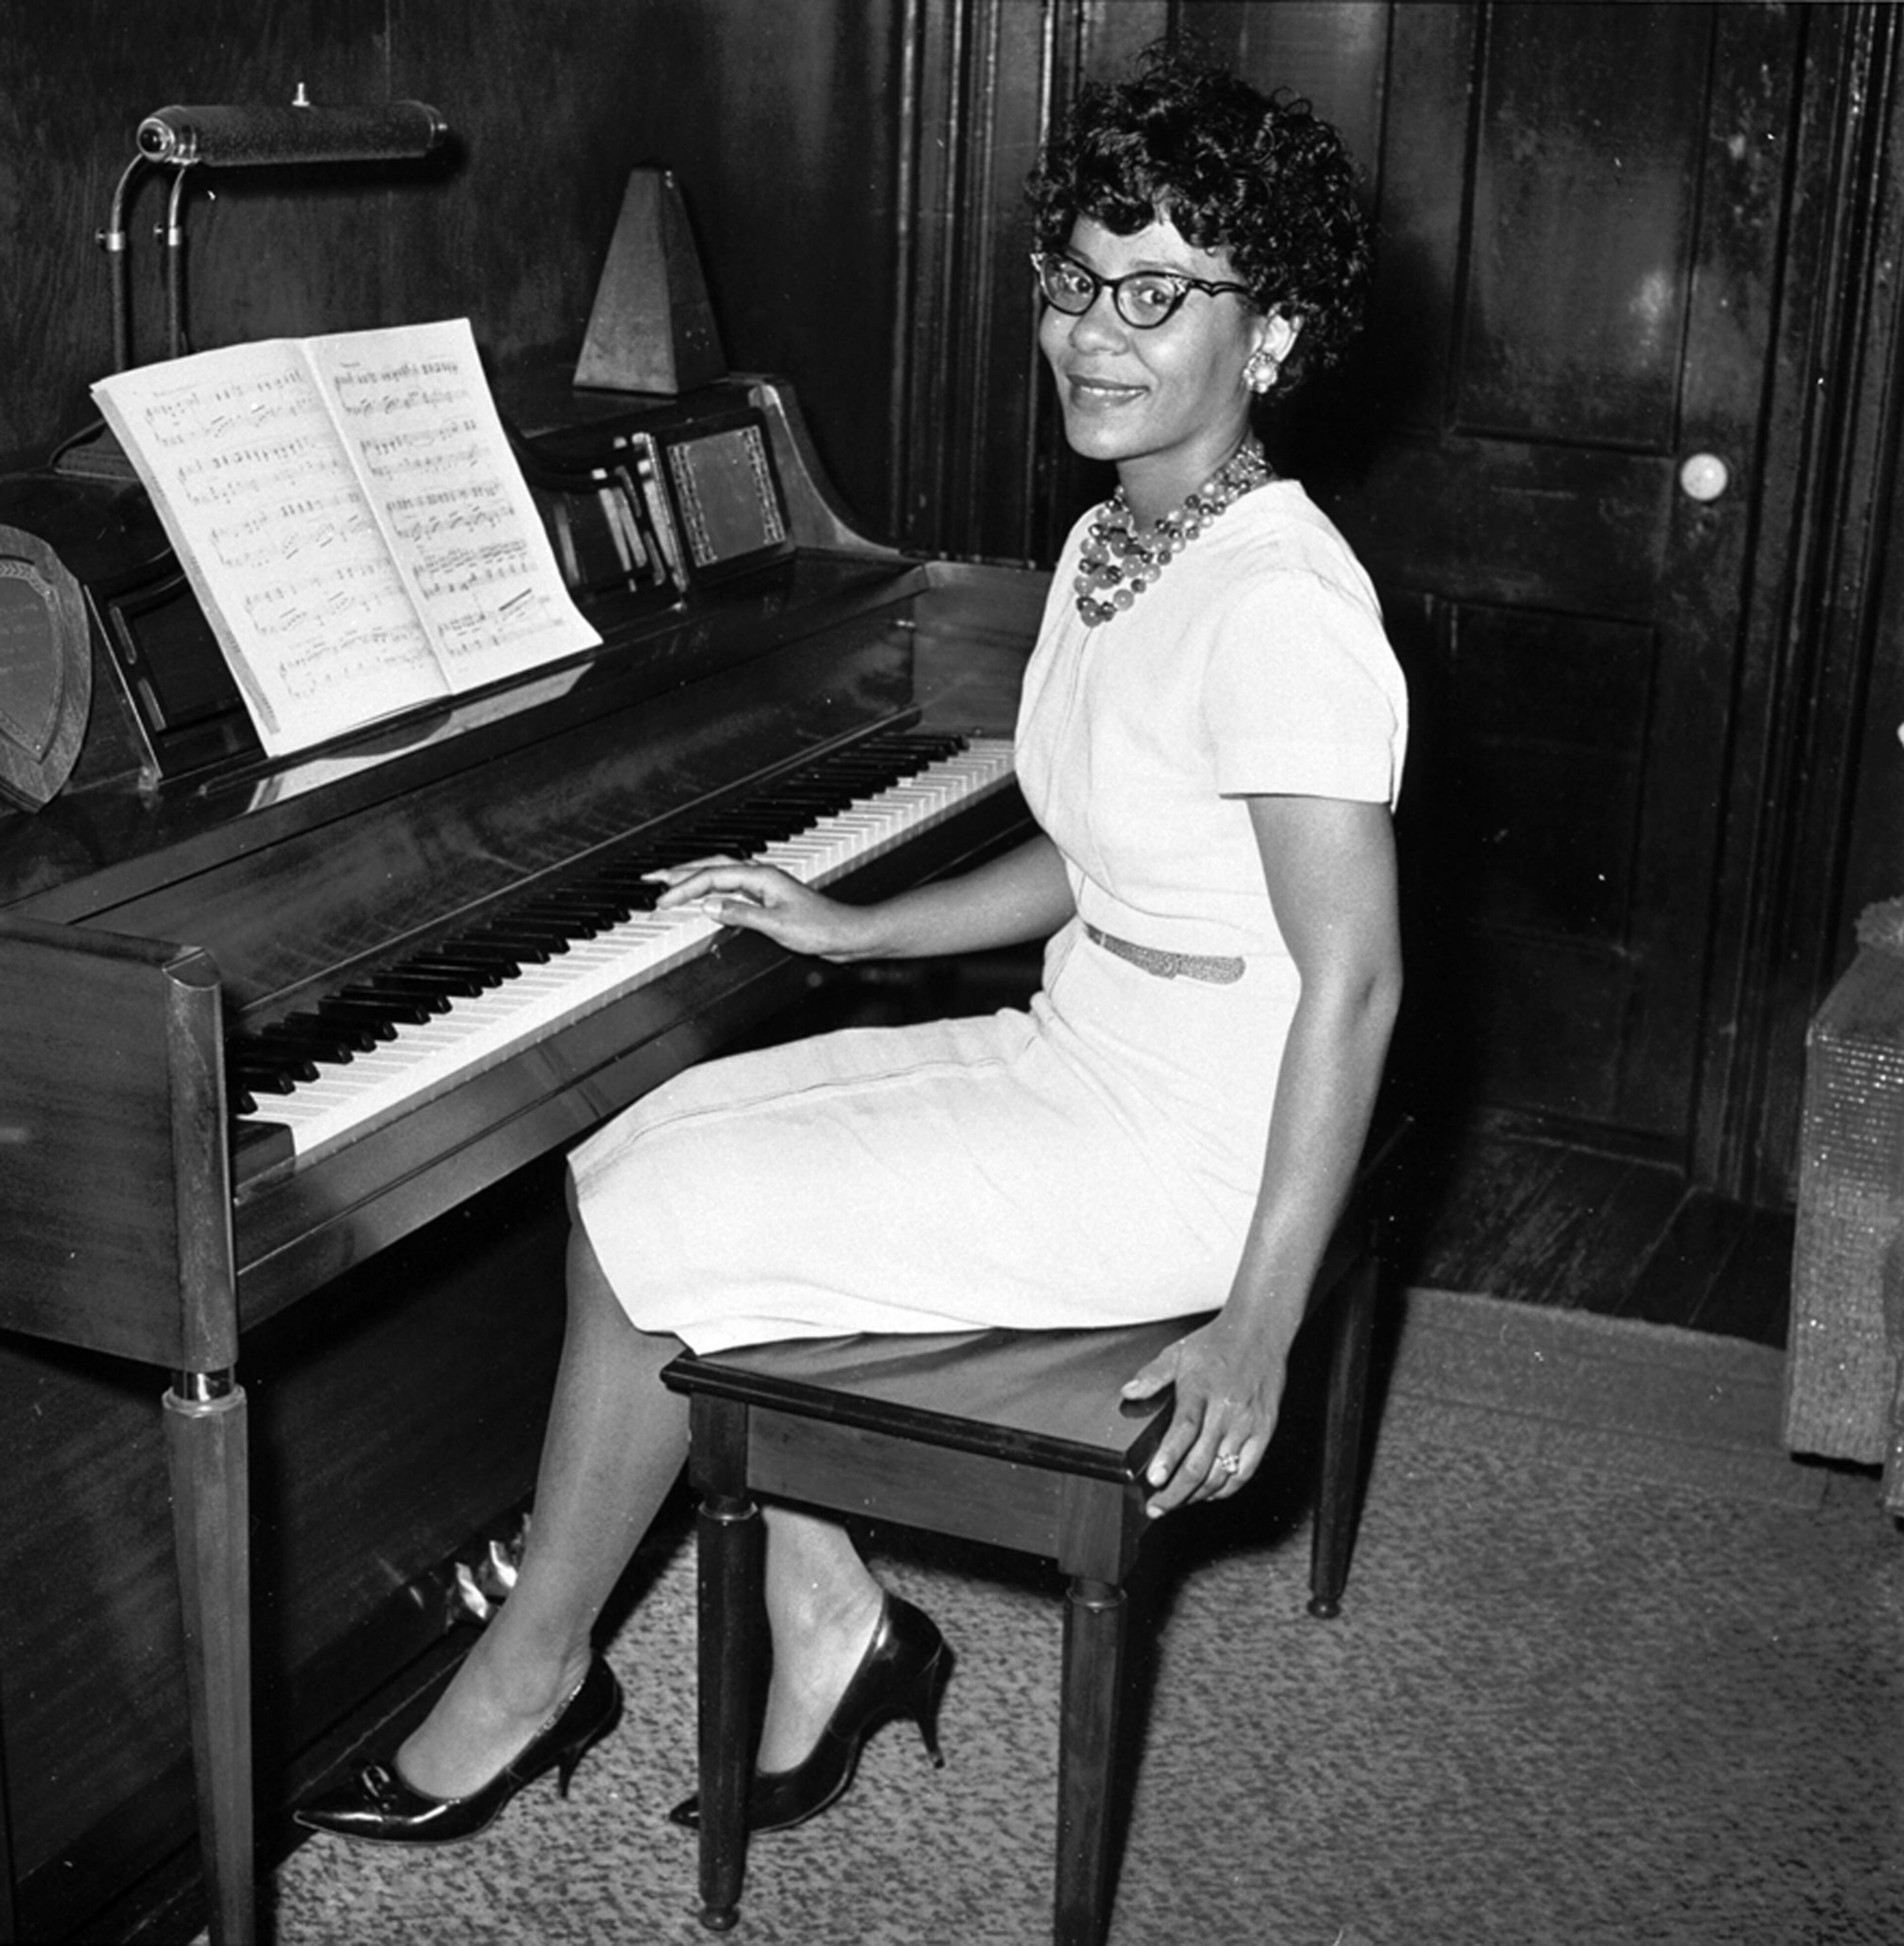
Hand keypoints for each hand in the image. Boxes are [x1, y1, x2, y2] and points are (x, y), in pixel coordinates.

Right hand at [649, 857, 875, 959]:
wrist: (847, 933)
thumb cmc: (821, 928)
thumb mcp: (777, 925)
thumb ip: (740, 914)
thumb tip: (707, 907)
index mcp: (761, 877)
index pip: (712, 877)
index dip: (684, 888)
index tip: (661, 901)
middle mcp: (761, 876)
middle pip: (712, 866)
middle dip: (679, 872)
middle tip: (650, 878)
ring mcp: (763, 885)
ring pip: (720, 873)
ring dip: (692, 877)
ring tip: (666, 883)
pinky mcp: (766, 898)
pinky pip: (729, 886)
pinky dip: (709, 888)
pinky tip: (701, 895)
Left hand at [1120, 1316, 1288, 1517]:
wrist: (1260, 1332)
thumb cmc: (1219, 1343)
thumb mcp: (1179, 1353)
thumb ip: (1152, 1376)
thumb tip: (1128, 1393)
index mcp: (1201, 1390)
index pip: (1184, 1430)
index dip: (1168, 1457)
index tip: (1154, 1478)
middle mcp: (1226, 1410)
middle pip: (1200, 1462)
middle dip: (1175, 1491)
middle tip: (1157, 1507)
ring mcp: (1247, 1424)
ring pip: (1222, 1472)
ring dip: (1198, 1494)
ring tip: (1178, 1503)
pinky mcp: (1264, 1431)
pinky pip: (1246, 1470)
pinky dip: (1227, 1487)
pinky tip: (1210, 1493)